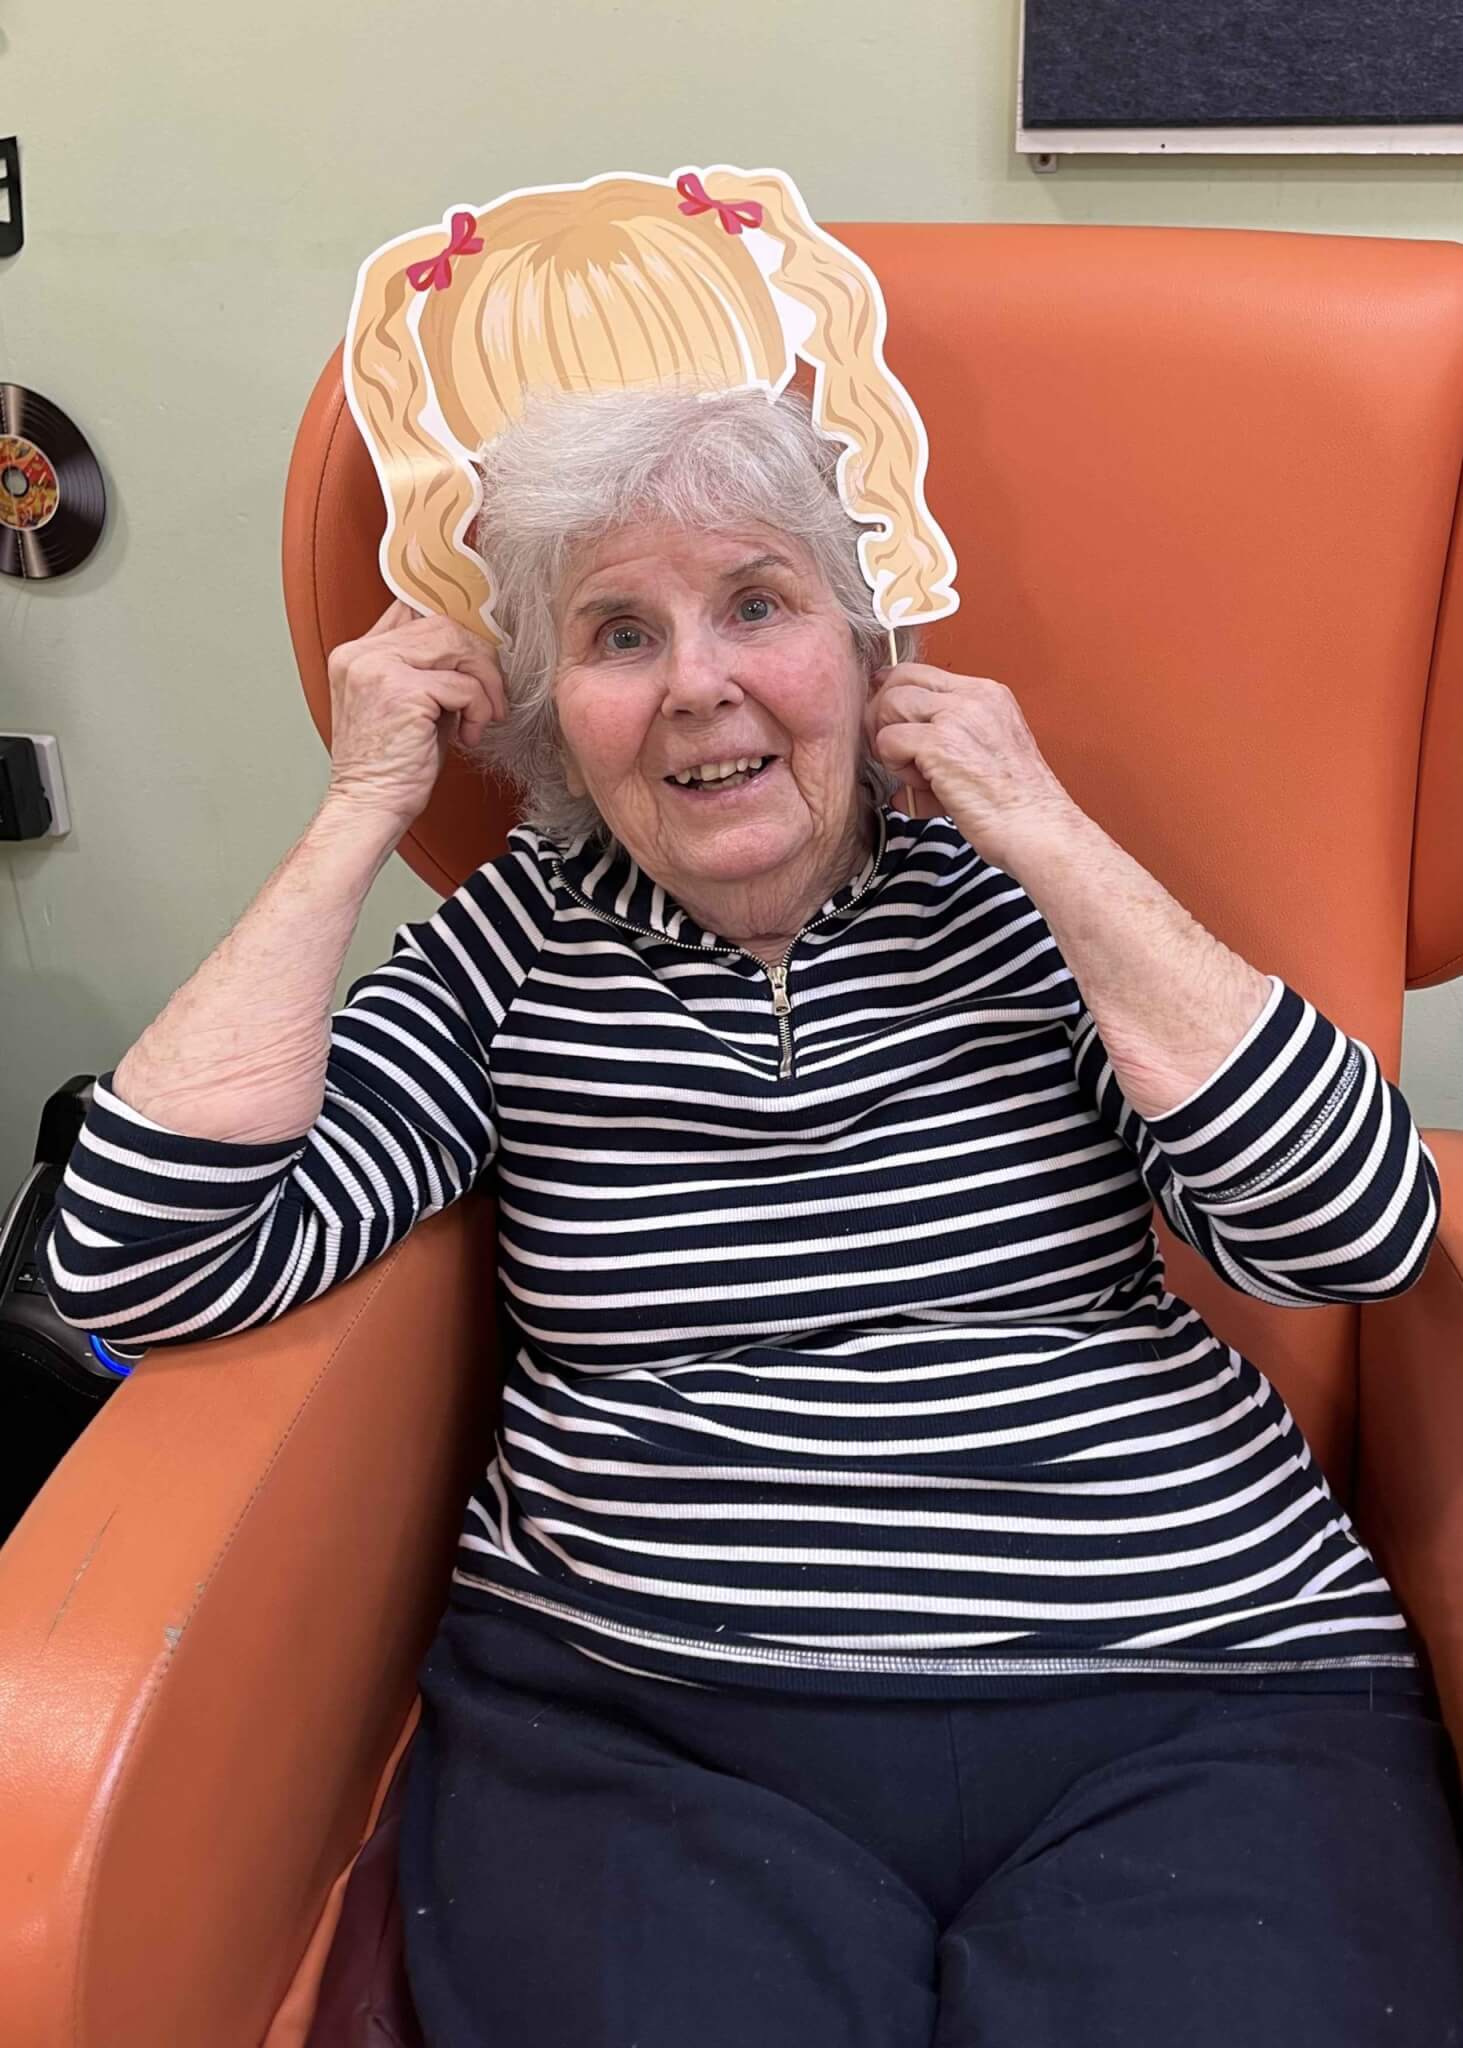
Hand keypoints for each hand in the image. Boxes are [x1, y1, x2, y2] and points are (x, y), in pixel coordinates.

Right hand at [324, 600, 506, 827]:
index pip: (409, 608)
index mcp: (356, 655)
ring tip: (483, 716)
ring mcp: (378, 669)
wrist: (370, 806)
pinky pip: (463, 686)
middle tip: (490, 696)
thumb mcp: (406, 705)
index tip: (477, 651)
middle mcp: (361, 655)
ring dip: (484, 682)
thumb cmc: (391, 767)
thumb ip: (425, 671)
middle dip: (479, 659)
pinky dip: (477, 710)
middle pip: (442, 625)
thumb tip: (472, 651)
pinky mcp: (401, 692)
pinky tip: (468, 735)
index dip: (452, 622)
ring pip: (456, 646)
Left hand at [866, 662, 1077, 869]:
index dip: (892, 695)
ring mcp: (957, 716)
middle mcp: (973, 697)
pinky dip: (894, 765)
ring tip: (915, 775)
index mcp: (987, 695)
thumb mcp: (988, 753)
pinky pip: (888, 740)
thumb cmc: (1015, 807)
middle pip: (899, 681)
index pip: (920, 673)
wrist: (1039, 830)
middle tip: (893, 755)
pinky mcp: (941, 743)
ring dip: (889, 743)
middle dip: (882, 716)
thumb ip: (949, 739)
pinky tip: (921, 787)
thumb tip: (901, 754)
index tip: (884, 721)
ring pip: (889, 704)